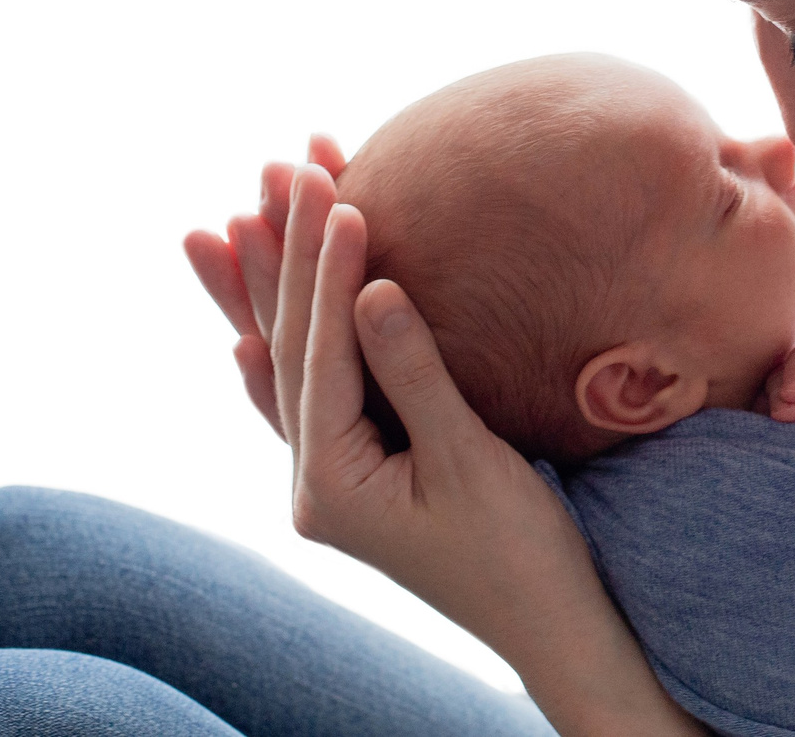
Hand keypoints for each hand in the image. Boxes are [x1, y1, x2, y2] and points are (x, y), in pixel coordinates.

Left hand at [184, 144, 702, 735]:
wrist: (555, 627)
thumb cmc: (524, 553)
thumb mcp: (471, 461)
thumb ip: (416, 374)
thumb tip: (372, 289)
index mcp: (332, 484)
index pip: (319, 353)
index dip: (324, 269)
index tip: (336, 192)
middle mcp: (318, 483)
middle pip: (290, 348)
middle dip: (285, 255)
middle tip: (278, 167)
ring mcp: (337, 480)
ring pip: (294, 364)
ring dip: (275, 287)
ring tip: (239, 213)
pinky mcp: (364, 476)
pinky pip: (314, 398)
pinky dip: (286, 354)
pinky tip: (244, 338)